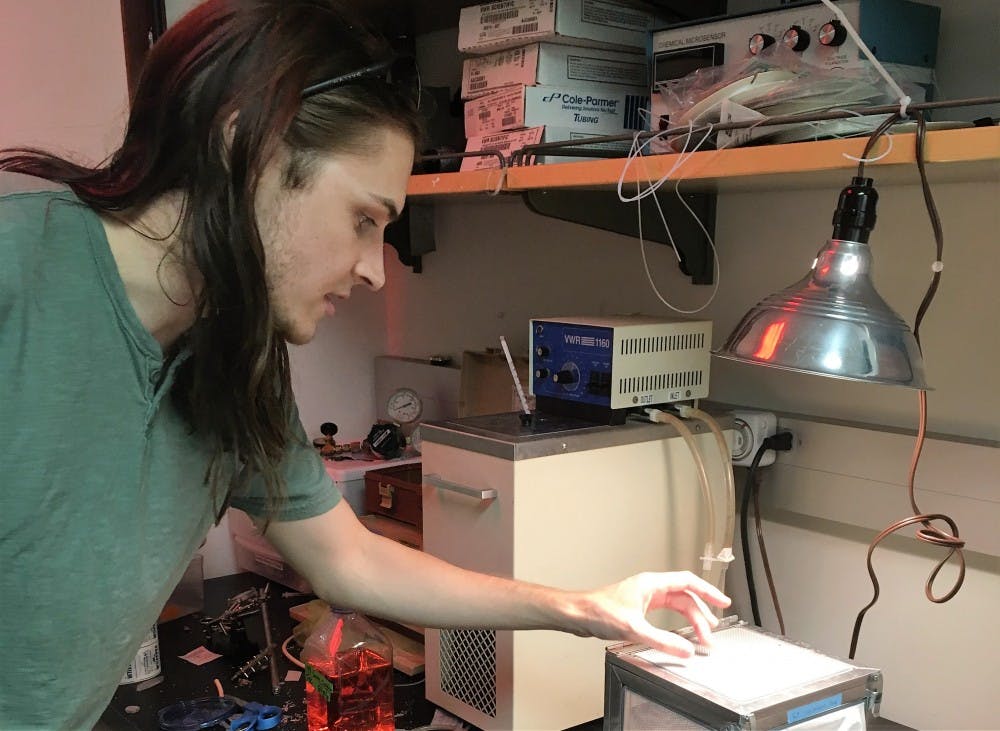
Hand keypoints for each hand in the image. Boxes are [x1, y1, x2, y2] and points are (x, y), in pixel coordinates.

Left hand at [568, 571, 730, 657]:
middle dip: (700, 613)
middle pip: (684, 597)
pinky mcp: (638, 608)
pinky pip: (665, 613)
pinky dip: (676, 623)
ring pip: (675, 605)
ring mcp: (644, 597)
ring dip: (690, 619)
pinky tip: (679, 633)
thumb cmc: (598, 611)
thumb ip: (662, 640)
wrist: (578, 613)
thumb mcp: (634, 628)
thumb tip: (685, 649)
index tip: (722, 602)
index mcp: (651, 583)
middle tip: (710, 632)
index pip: (688, 582)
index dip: (708, 592)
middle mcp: (649, 587)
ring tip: (701, 635)